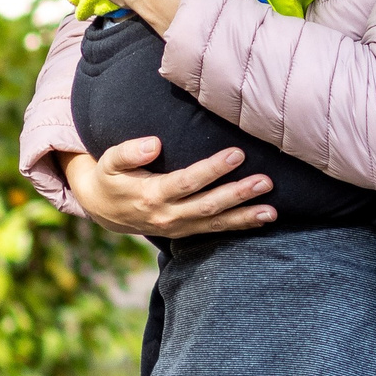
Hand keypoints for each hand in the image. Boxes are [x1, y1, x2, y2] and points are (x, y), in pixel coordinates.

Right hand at [63, 136, 275, 236]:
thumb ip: (129, 152)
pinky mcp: (186, 231)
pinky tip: (263, 219)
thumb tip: (153, 144)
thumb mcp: (109, 162)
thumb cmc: (111, 178)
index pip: (187, 182)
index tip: (236, 154)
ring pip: (215, 223)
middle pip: (208, 205)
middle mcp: (167, 215)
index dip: (212, 170)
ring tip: (272, 210)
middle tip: (265, 181)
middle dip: (238, 194)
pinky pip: (215, 230)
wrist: (103, 210)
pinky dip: (240, 226)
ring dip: (245, 216)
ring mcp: (178, 227)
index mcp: (151, 195)